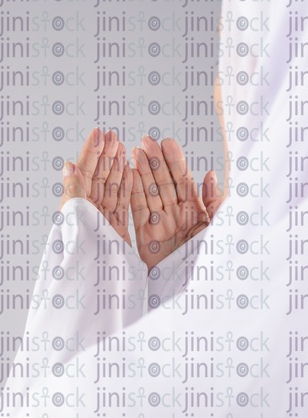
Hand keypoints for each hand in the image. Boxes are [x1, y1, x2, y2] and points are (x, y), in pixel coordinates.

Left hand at [59, 128, 132, 245]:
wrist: (96, 284)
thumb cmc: (85, 254)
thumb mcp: (77, 219)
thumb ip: (74, 192)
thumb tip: (68, 165)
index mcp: (77, 206)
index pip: (85, 172)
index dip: (91, 152)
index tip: (99, 132)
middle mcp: (89, 210)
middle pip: (99, 176)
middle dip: (106, 155)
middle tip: (113, 135)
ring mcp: (103, 218)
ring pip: (111, 187)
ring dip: (116, 167)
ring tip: (122, 148)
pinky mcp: (115, 229)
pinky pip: (121, 202)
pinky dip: (126, 187)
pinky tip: (129, 173)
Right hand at [131, 135, 222, 271]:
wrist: (191, 290)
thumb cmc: (209, 261)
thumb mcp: (217, 228)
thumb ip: (214, 202)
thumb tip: (211, 174)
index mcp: (195, 211)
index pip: (183, 181)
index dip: (175, 161)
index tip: (167, 142)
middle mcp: (176, 214)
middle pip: (163, 182)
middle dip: (155, 161)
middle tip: (147, 140)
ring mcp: (159, 224)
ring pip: (149, 192)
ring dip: (142, 172)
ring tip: (136, 151)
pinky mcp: (145, 236)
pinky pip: (137, 210)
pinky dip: (133, 192)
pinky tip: (129, 174)